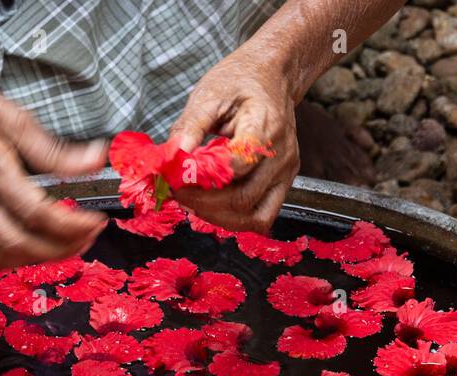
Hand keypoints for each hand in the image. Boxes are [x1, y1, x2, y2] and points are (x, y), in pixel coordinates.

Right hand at [0, 65, 108, 274]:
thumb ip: (54, 149)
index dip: (71, 225)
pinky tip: (11, 256)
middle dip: (60, 249)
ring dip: (29, 261)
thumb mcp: (11, 116)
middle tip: (84, 238)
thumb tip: (94, 160)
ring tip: (55, 247)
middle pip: (18, 242)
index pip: (36, 211)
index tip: (93, 222)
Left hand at [168, 51, 299, 233]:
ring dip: (217, 216)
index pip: (238, 165)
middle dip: (203, 202)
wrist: (272, 76)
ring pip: (253, 217)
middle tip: (176, 191)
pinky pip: (260, 216)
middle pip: (243, 199)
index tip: (177, 175)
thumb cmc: (239, 81)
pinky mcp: (282, 183)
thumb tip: (172, 158)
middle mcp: (281, 155)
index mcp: (265, 126)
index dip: (204, 177)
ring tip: (191, 201)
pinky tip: (211, 206)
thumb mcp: (209, 93)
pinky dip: (233, 218)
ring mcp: (285, 172)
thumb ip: (190, 127)